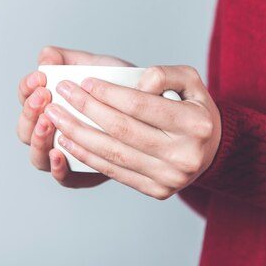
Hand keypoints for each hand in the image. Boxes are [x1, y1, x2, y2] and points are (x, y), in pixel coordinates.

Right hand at [16, 45, 134, 187]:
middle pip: (25, 129)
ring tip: (47, 122)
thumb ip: (70, 59)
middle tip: (43, 97)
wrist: (153, 107)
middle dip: (30, 113)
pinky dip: (57, 167)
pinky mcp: (83, 174)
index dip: (26, 89)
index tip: (39, 78)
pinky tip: (58, 154)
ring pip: (38, 155)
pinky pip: (64, 178)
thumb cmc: (120, 86)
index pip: (26, 99)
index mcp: (50, 104)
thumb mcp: (96, 66)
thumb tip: (46, 57)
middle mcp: (52, 132)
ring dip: (38, 138)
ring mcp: (65, 154)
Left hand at [42, 65, 221, 198]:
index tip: (83, 82)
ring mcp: (170, 177)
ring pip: (113, 153)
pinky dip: (87, 156)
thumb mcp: (190, 80)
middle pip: (122, 130)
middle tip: (62, 94)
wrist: (210, 149)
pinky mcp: (157, 191)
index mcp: (195, 123)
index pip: (140, 105)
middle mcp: (184, 154)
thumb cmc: (193, 108)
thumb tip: (137, 84)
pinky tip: (67, 141)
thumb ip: (164, 74)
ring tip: (55, 117)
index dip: (107, 93)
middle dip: (86, 110)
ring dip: (78, 134)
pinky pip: (114, 172)